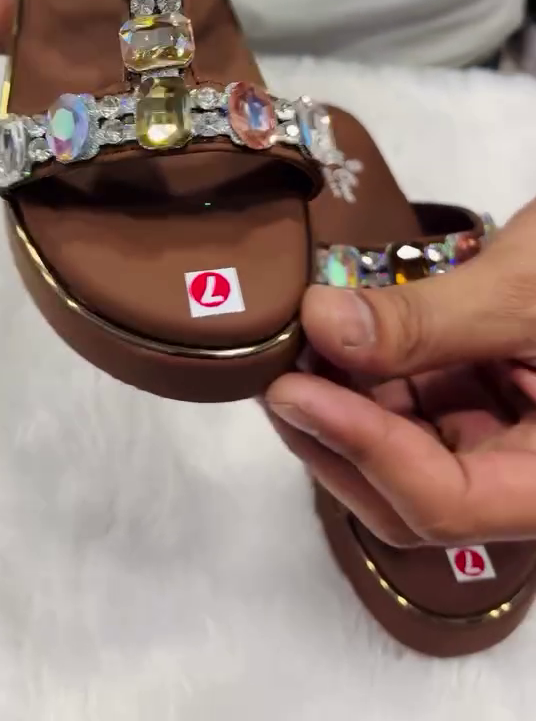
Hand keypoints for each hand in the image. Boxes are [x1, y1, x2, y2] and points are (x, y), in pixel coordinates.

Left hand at [266, 199, 535, 545]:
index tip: (291, 390)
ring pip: (409, 456)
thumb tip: (320, 324)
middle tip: (277, 370)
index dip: (362, 452)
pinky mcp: (496, 408)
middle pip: (416, 498)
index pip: (447, 503)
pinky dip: (376, 379)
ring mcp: (512, 444)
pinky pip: (424, 412)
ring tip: (300, 345)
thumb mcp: (528, 285)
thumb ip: (429, 318)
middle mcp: (531, 476)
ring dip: (347, 406)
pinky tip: (343, 334)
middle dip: (338, 439)